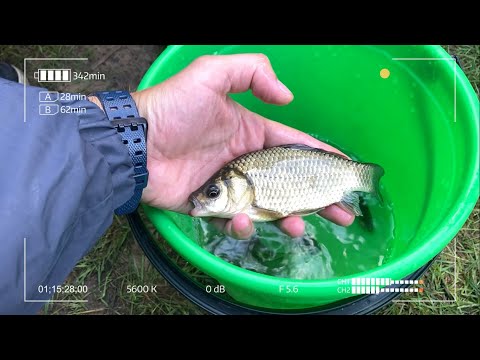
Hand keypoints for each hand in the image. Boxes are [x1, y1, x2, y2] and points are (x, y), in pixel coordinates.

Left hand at [131, 54, 354, 238]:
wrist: (134, 144)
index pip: (295, 148)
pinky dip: (244, 227)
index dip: (322, 159)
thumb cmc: (172, 108)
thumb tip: (287, 99)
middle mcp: (245, 163)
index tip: (346, 172)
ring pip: (268, 208)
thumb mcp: (212, 75)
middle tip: (342, 214)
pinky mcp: (210, 208)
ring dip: (287, 220)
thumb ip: (252, 73)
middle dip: (317, 199)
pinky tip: (244, 221)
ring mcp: (229, 188)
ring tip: (296, 227)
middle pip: (289, 184)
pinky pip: (234, 222)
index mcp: (252, 134)